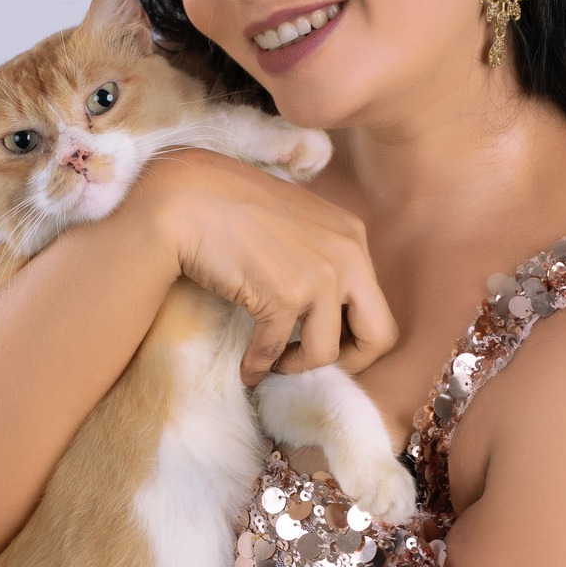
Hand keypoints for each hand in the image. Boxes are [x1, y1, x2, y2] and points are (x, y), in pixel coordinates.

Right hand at [135, 148, 397, 384]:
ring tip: (274, 361)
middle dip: (349, 362)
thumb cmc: (230, 209)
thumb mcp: (295, 225)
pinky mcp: (286, 294)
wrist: (186, 198)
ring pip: (326, 352)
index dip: (354, 338)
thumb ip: (319, 259)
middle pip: (379, 335)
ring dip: (296, 366)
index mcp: (353, 236)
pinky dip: (258, 366)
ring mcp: (320, 275)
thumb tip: (323, 312)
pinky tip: (246, 367)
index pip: (377, 306)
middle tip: (312, 365)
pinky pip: (276, 350)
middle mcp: (348, 254)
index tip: (321, 343)